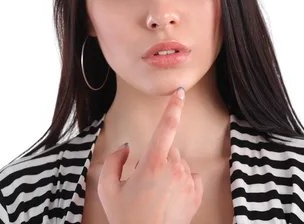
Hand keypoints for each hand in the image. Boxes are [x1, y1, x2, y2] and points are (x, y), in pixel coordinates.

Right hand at [97, 87, 202, 223]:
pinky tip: (169, 196)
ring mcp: (187, 182)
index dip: (173, 107)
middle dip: (156, 157)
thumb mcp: (107, 189)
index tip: (180, 92)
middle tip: (142, 181)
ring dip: (168, 170)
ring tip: (154, 194)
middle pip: (168, 149)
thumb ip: (113, 161)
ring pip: (179, 163)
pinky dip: (182, 181)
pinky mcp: (196, 194)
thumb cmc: (126, 219)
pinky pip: (191, 177)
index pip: (166, 127)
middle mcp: (174, 169)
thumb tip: (127, 149)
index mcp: (152, 163)